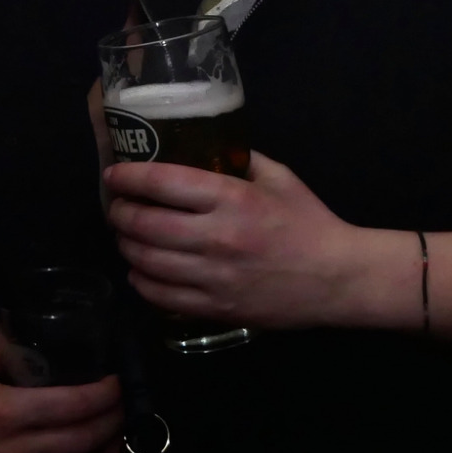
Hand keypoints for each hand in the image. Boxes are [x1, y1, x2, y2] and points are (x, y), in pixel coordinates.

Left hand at [104, 151, 365, 329]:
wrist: (337, 279)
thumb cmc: (308, 223)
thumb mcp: (279, 177)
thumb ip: (240, 158)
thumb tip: (202, 144)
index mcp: (233, 199)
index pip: (162, 183)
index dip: (128, 177)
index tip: (114, 173)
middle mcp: (217, 238)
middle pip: (144, 225)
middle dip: (120, 212)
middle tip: (117, 205)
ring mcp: (213, 278)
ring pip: (145, 262)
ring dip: (125, 246)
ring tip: (125, 235)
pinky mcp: (214, 308)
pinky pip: (160, 296)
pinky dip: (141, 281)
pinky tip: (141, 270)